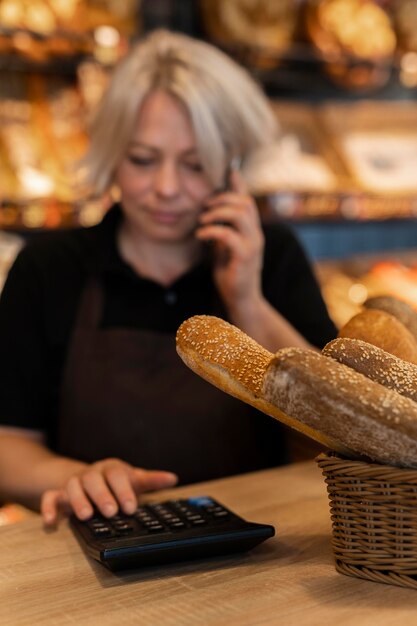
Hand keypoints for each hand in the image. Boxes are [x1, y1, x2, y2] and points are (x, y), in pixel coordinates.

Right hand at [41, 458, 177, 525]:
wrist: (88, 478)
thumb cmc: (115, 481)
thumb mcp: (133, 479)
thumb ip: (151, 480)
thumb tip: (174, 478)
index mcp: (111, 468)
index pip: (117, 474)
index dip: (124, 490)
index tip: (131, 508)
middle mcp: (92, 474)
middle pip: (94, 479)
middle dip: (102, 495)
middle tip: (111, 513)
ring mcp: (74, 483)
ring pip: (72, 486)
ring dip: (78, 500)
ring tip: (86, 516)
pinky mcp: (59, 494)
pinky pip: (50, 497)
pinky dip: (49, 507)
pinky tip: (52, 521)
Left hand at [196, 169, 263, 309]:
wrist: (241, 300)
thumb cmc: (231, 273)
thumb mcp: (224, 247)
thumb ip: (222, 229)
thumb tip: (210, 213)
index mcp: (252, 230)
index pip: (248, 200)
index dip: (239, 184)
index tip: (229, 170)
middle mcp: (256, 234)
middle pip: (244, 202)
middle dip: (222, 198)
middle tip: (204, 205)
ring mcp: (253, 244)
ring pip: (239, 214)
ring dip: (217, 212)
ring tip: (202, 220)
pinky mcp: (245, 256)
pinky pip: (228, 234)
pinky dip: (211, 230)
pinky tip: (200, 235)